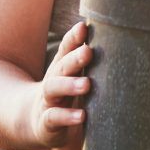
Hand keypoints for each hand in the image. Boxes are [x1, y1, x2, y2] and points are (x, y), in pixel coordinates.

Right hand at [35, 21, 92, 149]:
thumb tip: (113, 39)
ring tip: (86, 84)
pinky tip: (81, 115)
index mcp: (62, 68)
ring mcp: (47, 101)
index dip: (73, 38)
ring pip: (53, 89)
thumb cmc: (65, 95)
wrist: (36, 122)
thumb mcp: (74, 77)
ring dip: (69, 85)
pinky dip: (66, 117)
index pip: (66, 50)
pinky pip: (54, 118)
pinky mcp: (46, 123)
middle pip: (61, 67)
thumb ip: (87, 61)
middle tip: (88, 52)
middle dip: (74, 59)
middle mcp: (53, 81)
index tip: (83, 27)